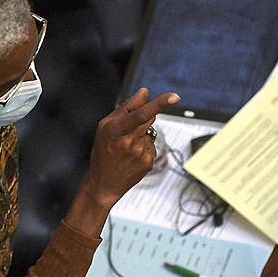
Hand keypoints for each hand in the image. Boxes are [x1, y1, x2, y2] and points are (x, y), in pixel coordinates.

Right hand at [65, 88, 179, 236]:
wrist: (103, 184)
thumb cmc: (102, 152)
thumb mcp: (105, 127)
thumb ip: (126, 107)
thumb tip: (144, 92)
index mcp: (115, 130)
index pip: (141, 114)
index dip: (159, 104)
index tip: (174, 96)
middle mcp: (128, 142)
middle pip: (148, 119)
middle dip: (142, 120)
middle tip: (128, 131)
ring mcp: (140, 154)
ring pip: (150, 133)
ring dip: (142, 136)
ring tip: (126, 149)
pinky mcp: (148, 162)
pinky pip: (152, 146)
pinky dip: (144, 148)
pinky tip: (132, 157)